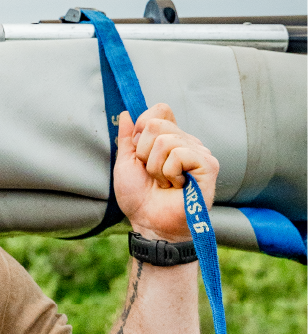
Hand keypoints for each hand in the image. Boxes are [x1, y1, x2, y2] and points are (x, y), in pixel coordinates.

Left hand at [113, 103, 218, 241]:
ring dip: (156, 168)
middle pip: (156, 125)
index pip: (158, 110)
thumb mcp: (125, 163)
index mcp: (169, 138)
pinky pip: (180, 154)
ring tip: (164, 183)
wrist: (149, 223)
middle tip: (153, 174)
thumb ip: (126, 138)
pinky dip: (169, 173)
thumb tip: (125, 113)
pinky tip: (177, 186)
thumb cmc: (138, 197)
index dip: (141, 129)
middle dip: (144, 154)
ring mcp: (199, 152)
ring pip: (165, 141)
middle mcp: (186, 142)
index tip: (138, 153)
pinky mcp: (208, 165)